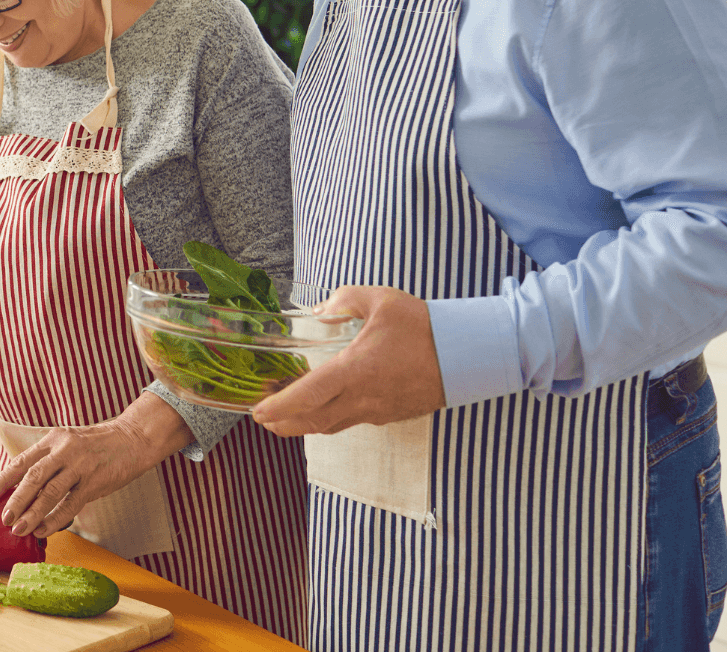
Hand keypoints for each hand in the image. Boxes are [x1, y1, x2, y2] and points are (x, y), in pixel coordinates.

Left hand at [0, 398, 186, 537]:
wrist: (133, 439)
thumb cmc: (97, 444)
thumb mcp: (68, 442)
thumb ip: (48, 460)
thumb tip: (23, 487)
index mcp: (53, 439)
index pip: (21, 461)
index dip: (3, 480)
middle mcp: (64, 450)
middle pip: (32, 477)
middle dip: (15, 500)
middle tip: (3, 518)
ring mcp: (80, 466)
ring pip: (49, 492)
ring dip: (32, 513)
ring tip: (18, 529)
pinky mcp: (94, 482)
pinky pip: (70, 504)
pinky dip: (55, 519)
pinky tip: (44, 529)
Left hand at [250, 284, 445, 435]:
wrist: (468, 355)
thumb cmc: (425, 327)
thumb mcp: (381, 300)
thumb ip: (344, 300)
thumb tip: (320, 310)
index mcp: (354, 371)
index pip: (307, 396)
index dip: (279, 407)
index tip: (258, 412)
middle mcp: (363, 398)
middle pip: (313, 420)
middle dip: (284, 423)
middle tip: (264, 420)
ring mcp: (378, 410)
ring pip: (333, 425)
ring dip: (306, 424)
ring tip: (287, 419)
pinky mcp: (392, 414)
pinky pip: (354, 421)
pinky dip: (332, 419)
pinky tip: (328, 408)